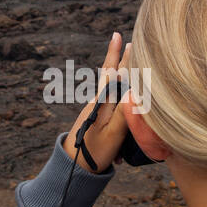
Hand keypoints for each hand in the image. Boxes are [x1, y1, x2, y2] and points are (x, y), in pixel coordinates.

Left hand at [64, 32, 131, 173]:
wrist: (73, 169)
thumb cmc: (95, 152)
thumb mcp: (114, 133)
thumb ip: (124, 110)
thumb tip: (133, 87)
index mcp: (103, 102)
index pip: (115, 73)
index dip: (121, 56)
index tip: (121, 37)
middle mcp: (98, 102)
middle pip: (110, 75)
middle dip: (117, 57)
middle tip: (119, 38)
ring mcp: (96, 110)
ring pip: (111, 88)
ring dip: (118, 72)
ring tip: (122, 57)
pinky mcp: (96, 119)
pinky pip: (110, 103)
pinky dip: (117, 94)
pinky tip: (119, 88)